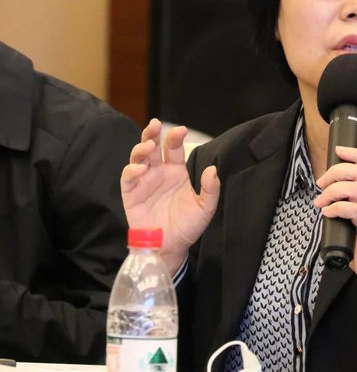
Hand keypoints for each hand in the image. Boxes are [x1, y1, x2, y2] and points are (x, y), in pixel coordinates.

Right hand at [120, 119, 219, 272]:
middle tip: (156, 124)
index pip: (174, 149)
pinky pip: (128, 178)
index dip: (176, 137)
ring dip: (141, 148)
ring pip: (138, 158)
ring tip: (149, 146)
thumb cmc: (188, 226)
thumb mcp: (205, 207)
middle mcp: (159, 173)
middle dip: (153, 133)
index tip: (182, 130)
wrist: (171, 247)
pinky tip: (141, 168)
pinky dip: (132, 170)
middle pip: (153, 147)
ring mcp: (144, 182)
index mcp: (176, 172)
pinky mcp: (131, 194)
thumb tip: (213, 169)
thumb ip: (211, 189)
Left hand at [314, 146, 356, 337]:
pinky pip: (355, 211)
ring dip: (333, 191)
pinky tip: (328, 213)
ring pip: (356, 189)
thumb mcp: (354, 219)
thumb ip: (345, 205)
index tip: (337, 151)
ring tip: (321, 202)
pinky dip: (338, 208)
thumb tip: (323, 195)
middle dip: (337, 172)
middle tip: (321, 184)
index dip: (354, 153)